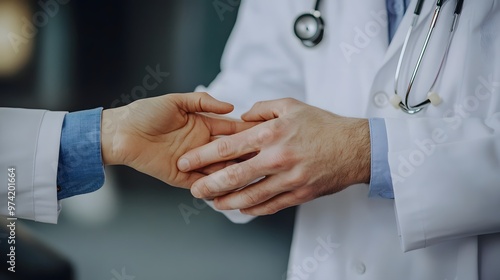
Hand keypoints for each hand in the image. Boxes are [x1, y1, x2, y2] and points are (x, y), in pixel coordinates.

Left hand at [101, 92, 255, 187]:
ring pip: (220, 169)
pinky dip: (216, 186)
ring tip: (253, 174)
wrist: (121, 132)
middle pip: (230, 151)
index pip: (231, 129)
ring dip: (235, 172)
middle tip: (266, 157)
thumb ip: (203, 102)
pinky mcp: (182, 177)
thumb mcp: (176, 101)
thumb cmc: (145, 113)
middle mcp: (202, 145)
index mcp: (203, 125)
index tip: (265, 132)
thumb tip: (230, 106)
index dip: (247, 131)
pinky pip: (203, 183)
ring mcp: (194, 162)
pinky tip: (232, 187)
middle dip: (247, 153)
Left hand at [177, 98, 370, 214]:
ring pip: (249, 196)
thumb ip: (262, 110)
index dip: (202, 156)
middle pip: (233, 176)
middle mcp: (276, 158)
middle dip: (208, 185)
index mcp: (270, 134)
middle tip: (194, 189)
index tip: (186, 162)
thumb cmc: (323, 125)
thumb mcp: (291, 105)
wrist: (355, 147)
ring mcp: (288, 179)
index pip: (227, 147)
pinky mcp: (299, 194)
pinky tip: (242, 208)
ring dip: (227, 202)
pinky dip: (253, 209)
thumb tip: (241, 117)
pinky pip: (270, 206)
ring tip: (214, 203)